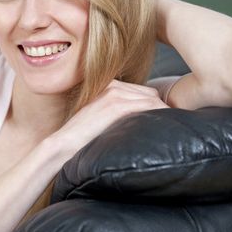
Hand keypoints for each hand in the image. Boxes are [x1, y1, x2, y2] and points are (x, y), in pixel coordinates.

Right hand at [50, 79, 168, 158]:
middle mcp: (112, 86)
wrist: (63, 145)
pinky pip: (150, 105)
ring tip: (168, 130)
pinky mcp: (117, 105)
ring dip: (162, 113)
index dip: (151, 107)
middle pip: (150, 93)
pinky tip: (165, 127)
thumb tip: (139, 121)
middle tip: (165, 127)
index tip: (159, 122)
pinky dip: (161, 114)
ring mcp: (114, 93)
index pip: (142, 92)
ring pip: (153, 99)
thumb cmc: (81, 139)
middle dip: (158, 109)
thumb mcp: (99, 119)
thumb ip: (116, 114)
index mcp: (107, 86)